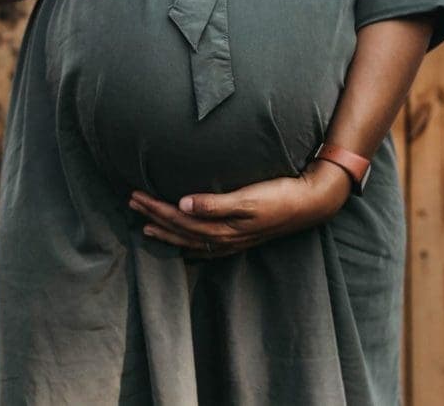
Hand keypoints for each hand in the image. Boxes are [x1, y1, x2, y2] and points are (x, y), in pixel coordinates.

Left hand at [128, 160, 350, 258]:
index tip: (135, 195)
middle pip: (180, 231)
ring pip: (191, 241)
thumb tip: (182, 204)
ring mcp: (233, 242)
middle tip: (132, 203)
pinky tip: (185, 247)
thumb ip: (214, 203)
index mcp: (223, 228)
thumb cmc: (280, 195)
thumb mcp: (248, 197)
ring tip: (146, 225)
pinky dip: (190, 246)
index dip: (155, 208)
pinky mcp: (242, 239)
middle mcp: (225, 239)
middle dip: (154, 217)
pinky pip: (207, 247)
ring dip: (167, 232)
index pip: (179, 219)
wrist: (311, 203)